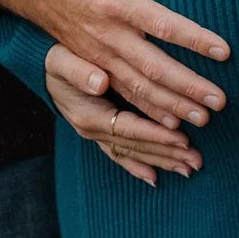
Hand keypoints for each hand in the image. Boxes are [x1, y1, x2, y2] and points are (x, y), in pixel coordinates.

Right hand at [0, 0, 230, 130]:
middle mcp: (107, 34)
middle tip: (220, 103)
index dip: (196, 39)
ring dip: (170, 107)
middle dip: (188, 87)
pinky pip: (120, 95)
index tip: (226, 52)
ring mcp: (96, 53)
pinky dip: (144, 114)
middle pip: (154, 68)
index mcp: (117, 1)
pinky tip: (167, 127)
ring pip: (137, 89)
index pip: (164, 24)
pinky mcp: (89, 63)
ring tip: (202, 121)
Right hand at [45, 43, 201, 186]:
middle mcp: (92, 130)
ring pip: (132, 153)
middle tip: (197, 160)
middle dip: (167, 153)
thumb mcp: (61, 60)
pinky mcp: (99, 133)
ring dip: (161, 161)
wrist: (40, 66)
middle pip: (135, 146)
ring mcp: (95, 134)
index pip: (128, 129)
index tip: (183, 137)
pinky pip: (120, 155)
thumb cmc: (53, 59)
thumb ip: (78, 71)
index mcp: (88, 115)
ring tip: (190, 168)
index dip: (155, 134)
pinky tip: (156, 177)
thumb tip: (99, 82)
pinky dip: (138, 166)